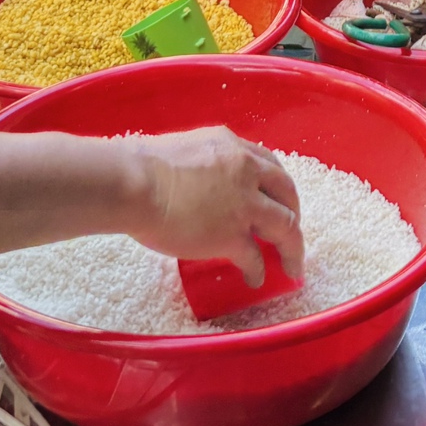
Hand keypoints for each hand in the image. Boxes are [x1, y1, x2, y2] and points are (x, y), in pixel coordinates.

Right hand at [123, 126, 305, 283]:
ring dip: (292, 248)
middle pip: (286, 192)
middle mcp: (245, 170)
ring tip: (292, 265)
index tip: (276, 199)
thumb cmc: (141, 167)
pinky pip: (255, 257)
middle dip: (293, 213)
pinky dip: (259, 270)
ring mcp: (243, 204)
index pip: (268, 164)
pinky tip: (255, 278)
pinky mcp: (231, 235)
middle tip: (291, 231)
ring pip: (285, 226)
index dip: (276, 185)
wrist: (132, 183)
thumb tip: (195, 182)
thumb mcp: (185, 151)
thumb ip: (202, 164)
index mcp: (231, 147)